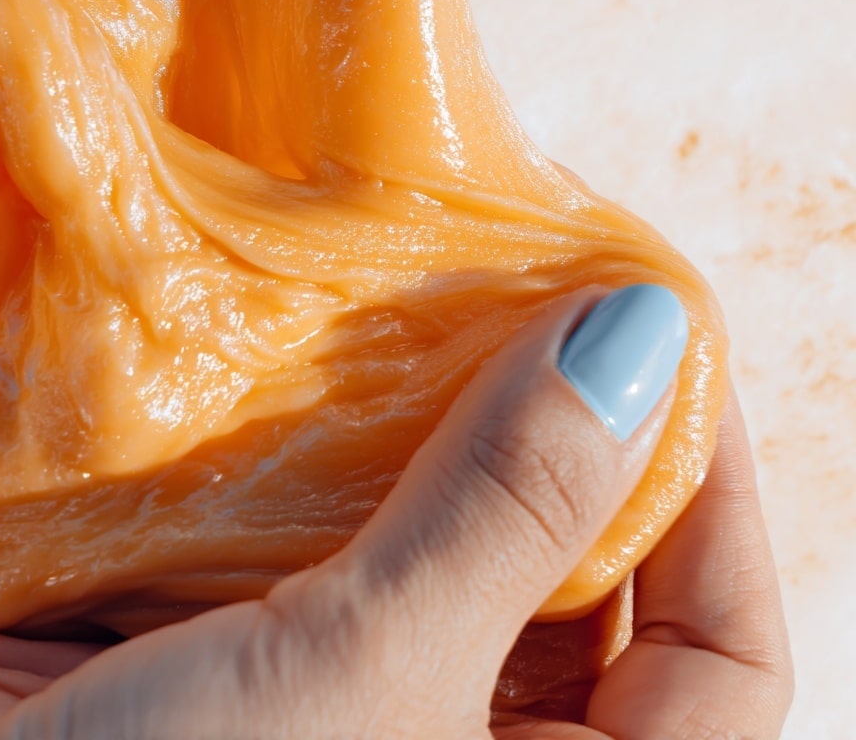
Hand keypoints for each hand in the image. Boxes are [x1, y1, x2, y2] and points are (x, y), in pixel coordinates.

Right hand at [0, 288, 791, 738]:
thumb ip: (513, 509)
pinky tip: (332, 337)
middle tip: (552, 282)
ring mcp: (359, 695)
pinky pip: (337, 519)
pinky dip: (342, 433)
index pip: (723, 657)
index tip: (672, 347)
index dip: (723, 497)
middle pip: (586, 574)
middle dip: (572, 429)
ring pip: (456, 530)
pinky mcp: (252, 640)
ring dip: (449, 414)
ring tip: (454, 281)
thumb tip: (647, 337)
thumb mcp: (369, 685)